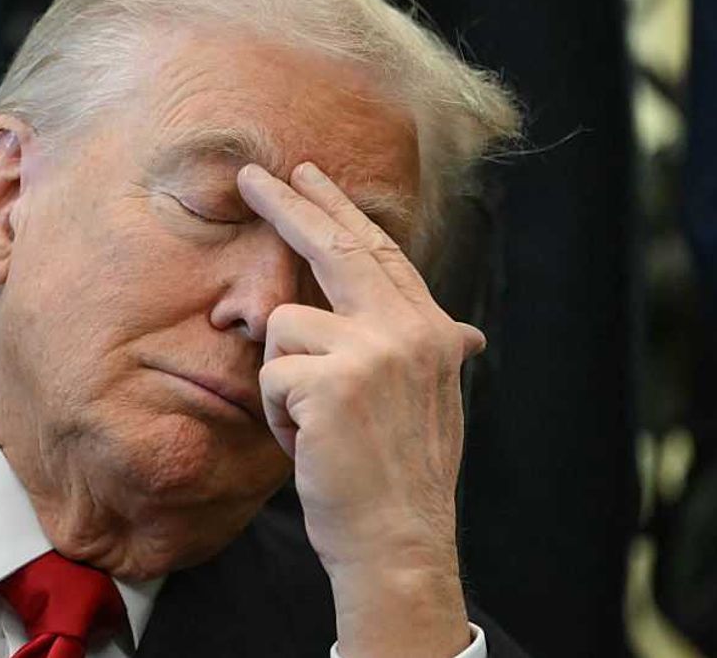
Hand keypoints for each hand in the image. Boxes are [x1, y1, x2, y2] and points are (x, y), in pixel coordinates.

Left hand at [237, 162, 484, 656]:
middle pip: (336, 246)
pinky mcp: (334, 380)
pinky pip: (270, 373)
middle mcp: (411, 329)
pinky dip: (276, 414)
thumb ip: (428, 352)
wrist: (399, 542)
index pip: (380, 252)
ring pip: (285, 325)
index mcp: (433, 331)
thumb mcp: (432, 400)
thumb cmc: (403, 476)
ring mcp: (374, 350)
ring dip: (283, 380)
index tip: (311, 176)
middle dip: (288, 205)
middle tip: (250, 174)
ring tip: (313, 425)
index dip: (342, 210)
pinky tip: (307, 443)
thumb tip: (466, 334)